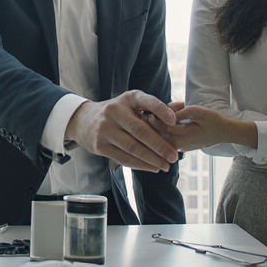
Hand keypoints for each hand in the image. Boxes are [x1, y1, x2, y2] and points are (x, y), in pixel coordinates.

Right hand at [64, 90, 179, 171]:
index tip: (174, 120)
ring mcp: (105, 128)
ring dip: (152, 159)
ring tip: (166, 165)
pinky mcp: (100, 145)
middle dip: (160, 146)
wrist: (84, 120)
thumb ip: (157, 107)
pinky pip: (123, 158)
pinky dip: (140, 164)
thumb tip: (182, 105)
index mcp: (128, 98)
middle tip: (175, 156)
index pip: (146, 101)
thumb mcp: (133, 104)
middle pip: (141, 131)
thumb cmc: (117, 112)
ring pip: (133, 147)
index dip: (161, 110)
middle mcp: (115, 111)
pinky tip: (152, 167)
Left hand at [154, 105, 256, 151]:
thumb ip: (180, 113)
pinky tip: (162, 125)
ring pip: (164, 140)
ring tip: (153, 119)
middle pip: (161, 136)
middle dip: (154, 126)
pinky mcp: (184, 148)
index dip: (155, 119)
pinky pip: (170, 142)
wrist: (225, 132)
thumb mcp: (197, 111)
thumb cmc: (213, 120)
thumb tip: (165, 113)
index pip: (163, 128)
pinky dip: (164, 134)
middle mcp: (181, 145)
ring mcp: (183, 148)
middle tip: (147, 115)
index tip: (149, 111)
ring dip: (158, 130)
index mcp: (184, 136)